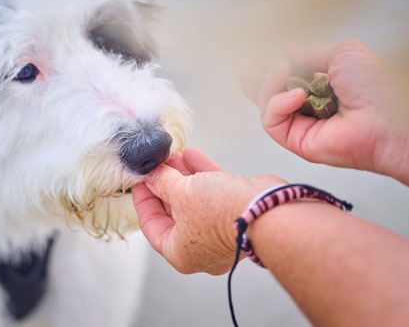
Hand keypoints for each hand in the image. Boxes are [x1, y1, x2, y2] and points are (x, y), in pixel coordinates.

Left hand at [132, 148, 286, 274]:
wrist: (270, 210)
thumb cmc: (226, 213)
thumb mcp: (182, 193)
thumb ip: (163, 182)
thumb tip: (153, 176)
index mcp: (181, 253)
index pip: (152, 226)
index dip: (143, 199)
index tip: (138, 180)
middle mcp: (200, 247)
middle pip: (173, 212)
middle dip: (165, 184)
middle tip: (157, 164)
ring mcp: (220, 231)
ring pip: (194, 201)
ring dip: (183, 176)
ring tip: (173, 155)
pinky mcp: (236, 213)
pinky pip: (213, 193)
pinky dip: (202, 174)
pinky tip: (191, 154)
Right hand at [245, 40, 408, 171]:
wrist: (392, 119)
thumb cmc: (378, 87)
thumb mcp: (343, 54)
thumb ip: (309, 52)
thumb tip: (285, 49)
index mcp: (323, 86)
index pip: (286, 77)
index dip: (267, 67)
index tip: (251, 55)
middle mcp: (310, 107)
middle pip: (269, 93)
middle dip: (255, 78)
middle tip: (242, 65)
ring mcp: (302, 126)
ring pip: (265, 105)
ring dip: (268, 84)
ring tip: (281, 70)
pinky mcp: (297, 142)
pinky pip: (271, 122)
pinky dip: (277, 104)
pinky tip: (297, 95)